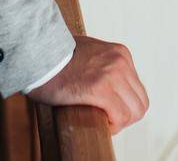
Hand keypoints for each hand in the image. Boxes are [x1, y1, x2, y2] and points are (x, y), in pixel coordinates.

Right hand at [26, 34, 148, 133]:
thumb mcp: (90, 52)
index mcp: (120, 54)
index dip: (125, 105)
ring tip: (104, 121)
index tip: (109, 110)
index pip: (137, 89)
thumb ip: (104, 65)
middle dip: (126, 115)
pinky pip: (120, 116)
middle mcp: (120, 61)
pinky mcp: (100, 88)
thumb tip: (111, 88)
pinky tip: (101, 123)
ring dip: (120, 122)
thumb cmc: (57, 58)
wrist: (37, 53)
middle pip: (140, 102)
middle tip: (108, 119)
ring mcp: (112, 74)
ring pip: (134, 112)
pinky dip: (113, 126)